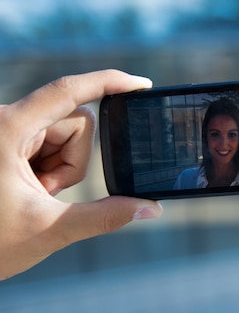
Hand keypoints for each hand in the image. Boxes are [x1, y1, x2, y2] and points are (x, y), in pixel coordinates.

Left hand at [0, 70, 162, 279]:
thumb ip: (106, 217)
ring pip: (67, 135)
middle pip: (75, 122)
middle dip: (73, 162)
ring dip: (62, 169)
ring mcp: (8, 130)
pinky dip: (51, 170)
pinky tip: (29, 190)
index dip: (109, 82)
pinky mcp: (9, 141)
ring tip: (33, 195)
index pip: (68, 90)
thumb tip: (151, 209)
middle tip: (45, 193)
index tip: (141, 84)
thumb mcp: (49, 230)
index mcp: (8, 129)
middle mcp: (7, 120)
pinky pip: (51, 145)